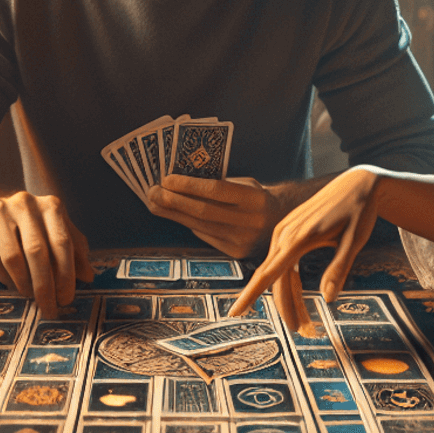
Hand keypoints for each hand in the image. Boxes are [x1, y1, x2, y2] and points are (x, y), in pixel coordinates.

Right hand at [0, 191, 93, 318]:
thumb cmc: (30, 223)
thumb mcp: (55, 229)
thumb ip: (74, 249)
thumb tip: (88, 277)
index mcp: (51, 206)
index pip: (62, 243)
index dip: (66, 275)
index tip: (66, 299)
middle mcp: (26, 204)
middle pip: (37, 252)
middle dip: (45, 286)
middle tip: (48, 308)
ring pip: (12, 258)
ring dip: (23, 284)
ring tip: (30, 295)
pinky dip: (4, 279)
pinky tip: (12, 285)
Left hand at [146, 175, 286, 258]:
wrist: (281, 222)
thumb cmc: (256, 197)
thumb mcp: (245, 184)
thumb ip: (219, 184)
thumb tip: (180, 182)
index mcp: (255, 198)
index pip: (215, 190)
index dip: (188, 185)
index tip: (166, 179)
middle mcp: (250, 221)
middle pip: (203, 211)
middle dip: (173, 201)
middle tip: (152, 192)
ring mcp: (243, 240)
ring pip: (199, 226)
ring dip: (173, 214)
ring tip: (155, 203)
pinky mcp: (236, 253)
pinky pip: (205, 236)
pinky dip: (188, 224)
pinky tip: (175, 215)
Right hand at [227, 167, 385, 328]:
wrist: (357, 183)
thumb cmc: (359, 211)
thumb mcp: (355, 240)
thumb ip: (339, 269)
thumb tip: (328, 300)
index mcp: (298, 237)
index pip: (268, 272)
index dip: (251, 294)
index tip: (236, 312)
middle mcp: (285, 234)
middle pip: (275, 279)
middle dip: (287, 308)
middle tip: (304, 333)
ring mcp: (286, 232)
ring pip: (280, 273)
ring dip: (291, 298)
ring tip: (306, 324)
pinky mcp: (291, 232)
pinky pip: (285, 263)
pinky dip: (291, 283)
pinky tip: (300, 298)